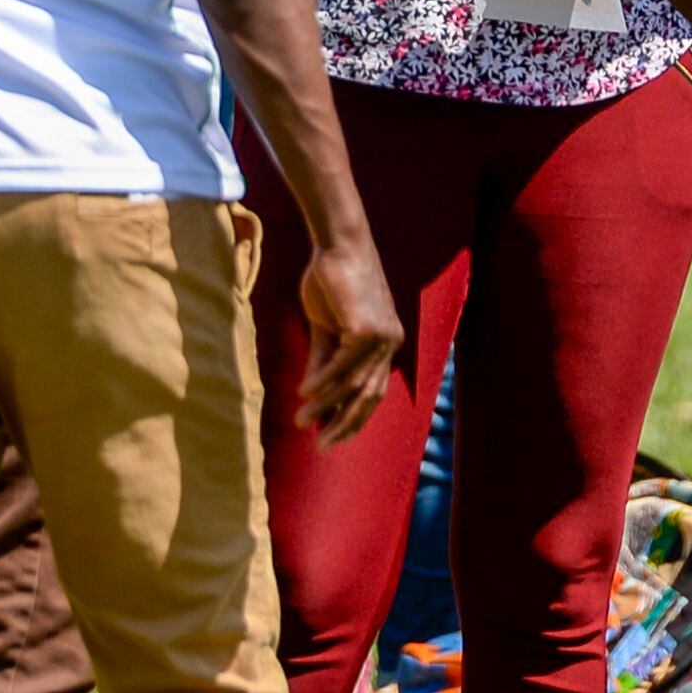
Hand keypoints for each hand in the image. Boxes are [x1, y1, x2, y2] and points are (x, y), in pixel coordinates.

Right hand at [293, 237, 401, 440]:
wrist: (338, 246)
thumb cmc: (333, 283)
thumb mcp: (326, 329)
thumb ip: (324, 361)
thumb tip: (311, 397)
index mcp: (385, 345)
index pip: (373, 392)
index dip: (353, 418)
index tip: (331, 438)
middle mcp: (390, 343)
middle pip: (369, 395)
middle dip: (345, 423)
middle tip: (322, 446)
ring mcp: (382, 336)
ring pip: (353, 382)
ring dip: (326, 404)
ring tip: (302, 419)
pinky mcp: (367, 327)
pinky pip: (343, 363)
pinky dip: (323, 380)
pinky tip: (304, 393)